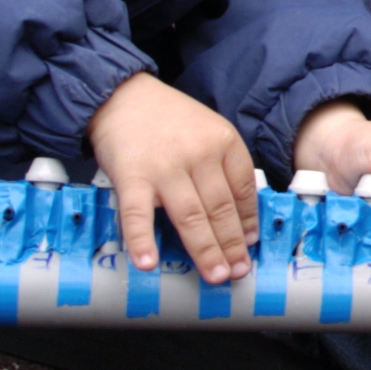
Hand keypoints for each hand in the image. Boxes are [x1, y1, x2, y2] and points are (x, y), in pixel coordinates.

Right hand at [87, 73, 258, 282]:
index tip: (249, 244)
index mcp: (223, 141)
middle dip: (232, 245)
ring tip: (216, 274)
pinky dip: (142, 240)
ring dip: (205, 250)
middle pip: (221, 208)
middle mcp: (198, 154)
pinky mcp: (131, 177)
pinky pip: (138, 214)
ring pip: (191, 216)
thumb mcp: (208, 130)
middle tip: (238, 271)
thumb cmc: (167, 118)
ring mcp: (164, 167)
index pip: (244, 189)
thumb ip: (224, 166)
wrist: (121, 94)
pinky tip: (148, 263)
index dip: (249, 221)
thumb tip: (240, 216)